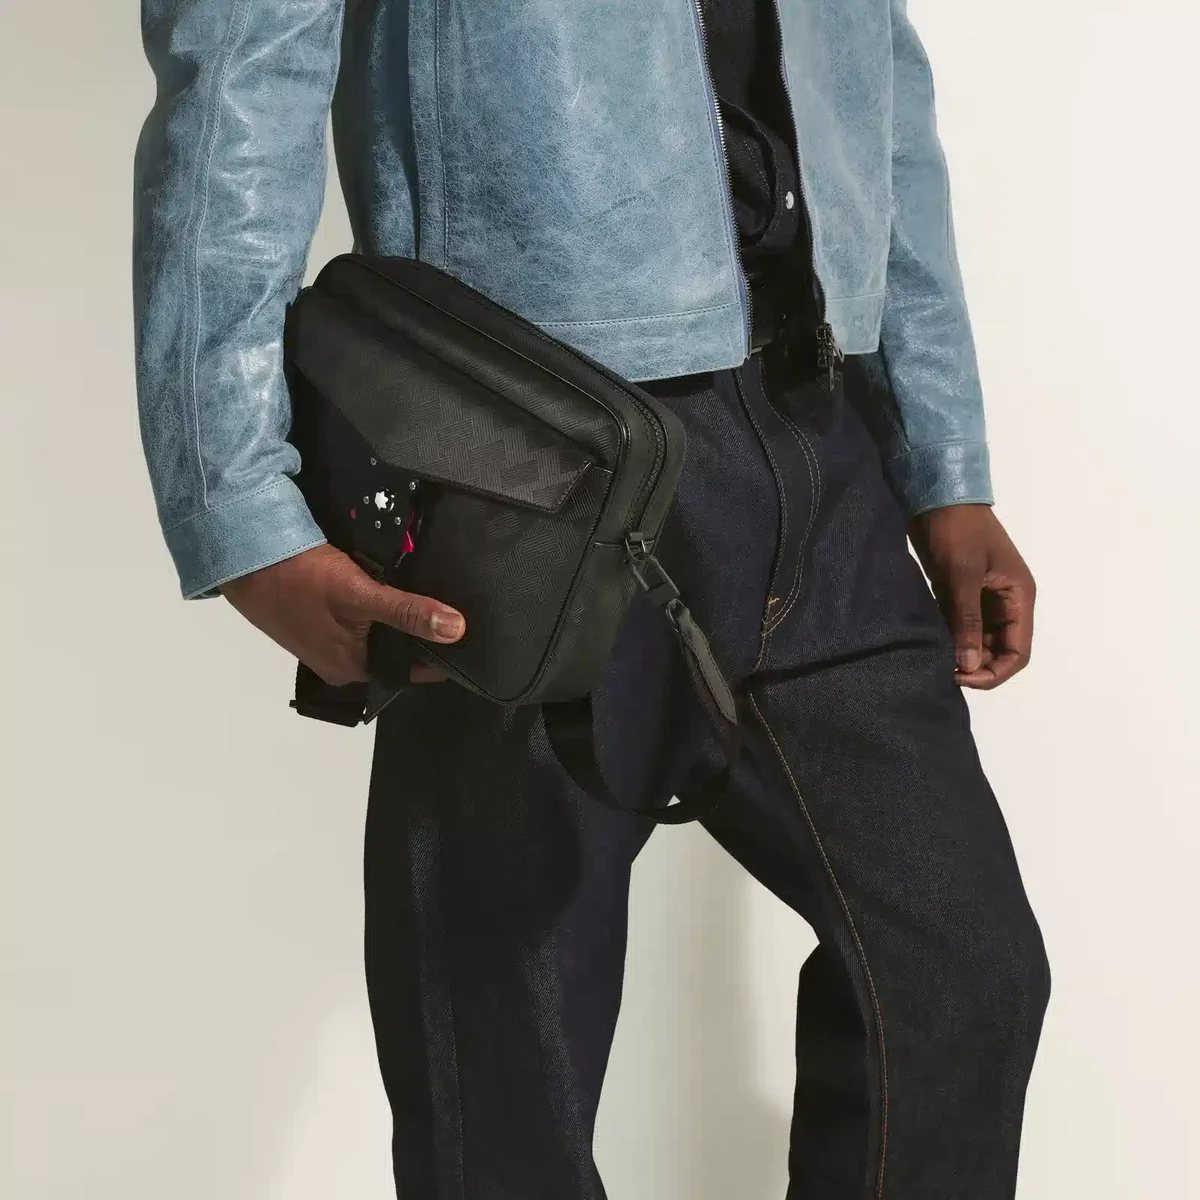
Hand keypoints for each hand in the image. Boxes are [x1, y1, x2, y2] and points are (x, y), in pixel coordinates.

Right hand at [221, 544, 463, 685]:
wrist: (245, 559)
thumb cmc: (302, 579)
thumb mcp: (361, 594)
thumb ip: (407, 613)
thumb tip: (456, 630)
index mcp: (354, 669)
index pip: (414, 670)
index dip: (441, 651)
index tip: (467, 630)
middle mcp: (342, 666)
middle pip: (396, 654)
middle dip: (420, 633)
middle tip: (454, 606)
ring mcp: (327, 647)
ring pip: (377, 638)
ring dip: (397, 620)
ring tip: (426, 595)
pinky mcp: (317, 626)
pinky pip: (358, 624)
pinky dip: (374, 611)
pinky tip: (386, 590)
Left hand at [908, 505, 1034, 689]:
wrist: (935, 497)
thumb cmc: (956, 531)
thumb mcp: (962, 575)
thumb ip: (966, 620)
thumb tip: (968, 664)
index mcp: (1018, 597)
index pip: (1018, 651)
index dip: (994, 672)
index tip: (962, 676)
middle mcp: (1005, 602)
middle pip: (998, 650)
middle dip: (975, 665)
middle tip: (942, 670)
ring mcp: (982, 598)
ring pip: (978, 640)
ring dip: (961, 653)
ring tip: (934, 660)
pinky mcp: (959, 593)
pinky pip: (960, 626)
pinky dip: (949, 637)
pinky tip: (930, 645)